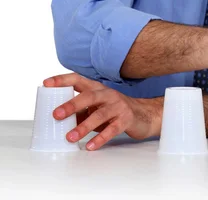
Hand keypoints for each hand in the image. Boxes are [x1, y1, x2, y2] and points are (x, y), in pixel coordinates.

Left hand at [43, 73, 162, 150]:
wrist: (143, 114)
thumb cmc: (115, 110)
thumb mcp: (97, 107)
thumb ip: (81, 111)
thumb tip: (60, 122)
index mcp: (97, 88)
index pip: (78, 79)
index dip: (62, 80)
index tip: (47, 83)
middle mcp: (107, 94)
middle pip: (89, 96)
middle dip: (72, 105)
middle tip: (57, 114)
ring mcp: (118, 106)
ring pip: (99, 114)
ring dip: (83, 126)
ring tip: (70, 137)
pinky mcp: (126, 119)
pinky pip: (112, 129)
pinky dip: (100, 138)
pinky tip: (90, 146)